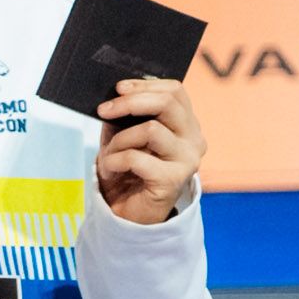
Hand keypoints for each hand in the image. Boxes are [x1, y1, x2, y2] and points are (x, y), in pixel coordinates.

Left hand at [93, 74, 204, 222]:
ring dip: (120, 139)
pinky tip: (111, 168)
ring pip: (151, 129)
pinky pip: (136, 157)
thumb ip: (125, 116)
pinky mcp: (173, 179)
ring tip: (110, 154)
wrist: (129, 212)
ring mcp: (187, 159)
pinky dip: (115, 160)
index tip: (118, 88)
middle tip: (104, 110)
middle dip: (130, 102)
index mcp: (186, 124)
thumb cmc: (127, 170)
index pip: (175, 91)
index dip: (145, 85)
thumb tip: (116, 93)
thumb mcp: (123, 136)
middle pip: (167, 103)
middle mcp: (194, 139)